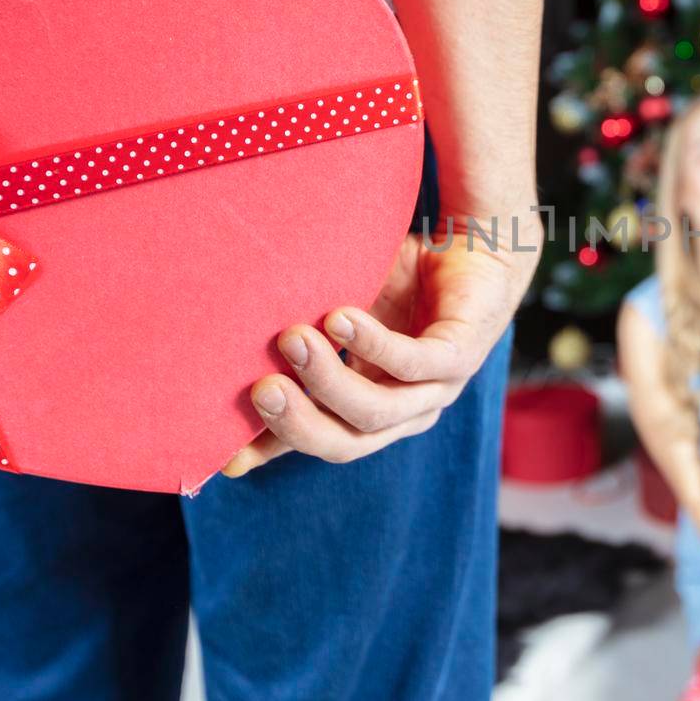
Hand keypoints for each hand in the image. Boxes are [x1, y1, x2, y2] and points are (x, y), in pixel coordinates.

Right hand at [222, 210, 539, 476]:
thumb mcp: (335, 315)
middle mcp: (403, 411)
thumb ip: (299, 340)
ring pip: (377, 411)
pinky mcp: (461, 357)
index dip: (272, 450)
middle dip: (298, 424)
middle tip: (260, 389)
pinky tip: (341, 318)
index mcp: (369, 407)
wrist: (473, 244)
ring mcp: (436, 390)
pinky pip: (414, 363)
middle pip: (345, 442)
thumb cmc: (399, 280)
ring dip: (329, 380)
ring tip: (292, 338)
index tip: (225, 456)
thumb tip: (228, 355)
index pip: (316, 439)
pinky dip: (373, 344)